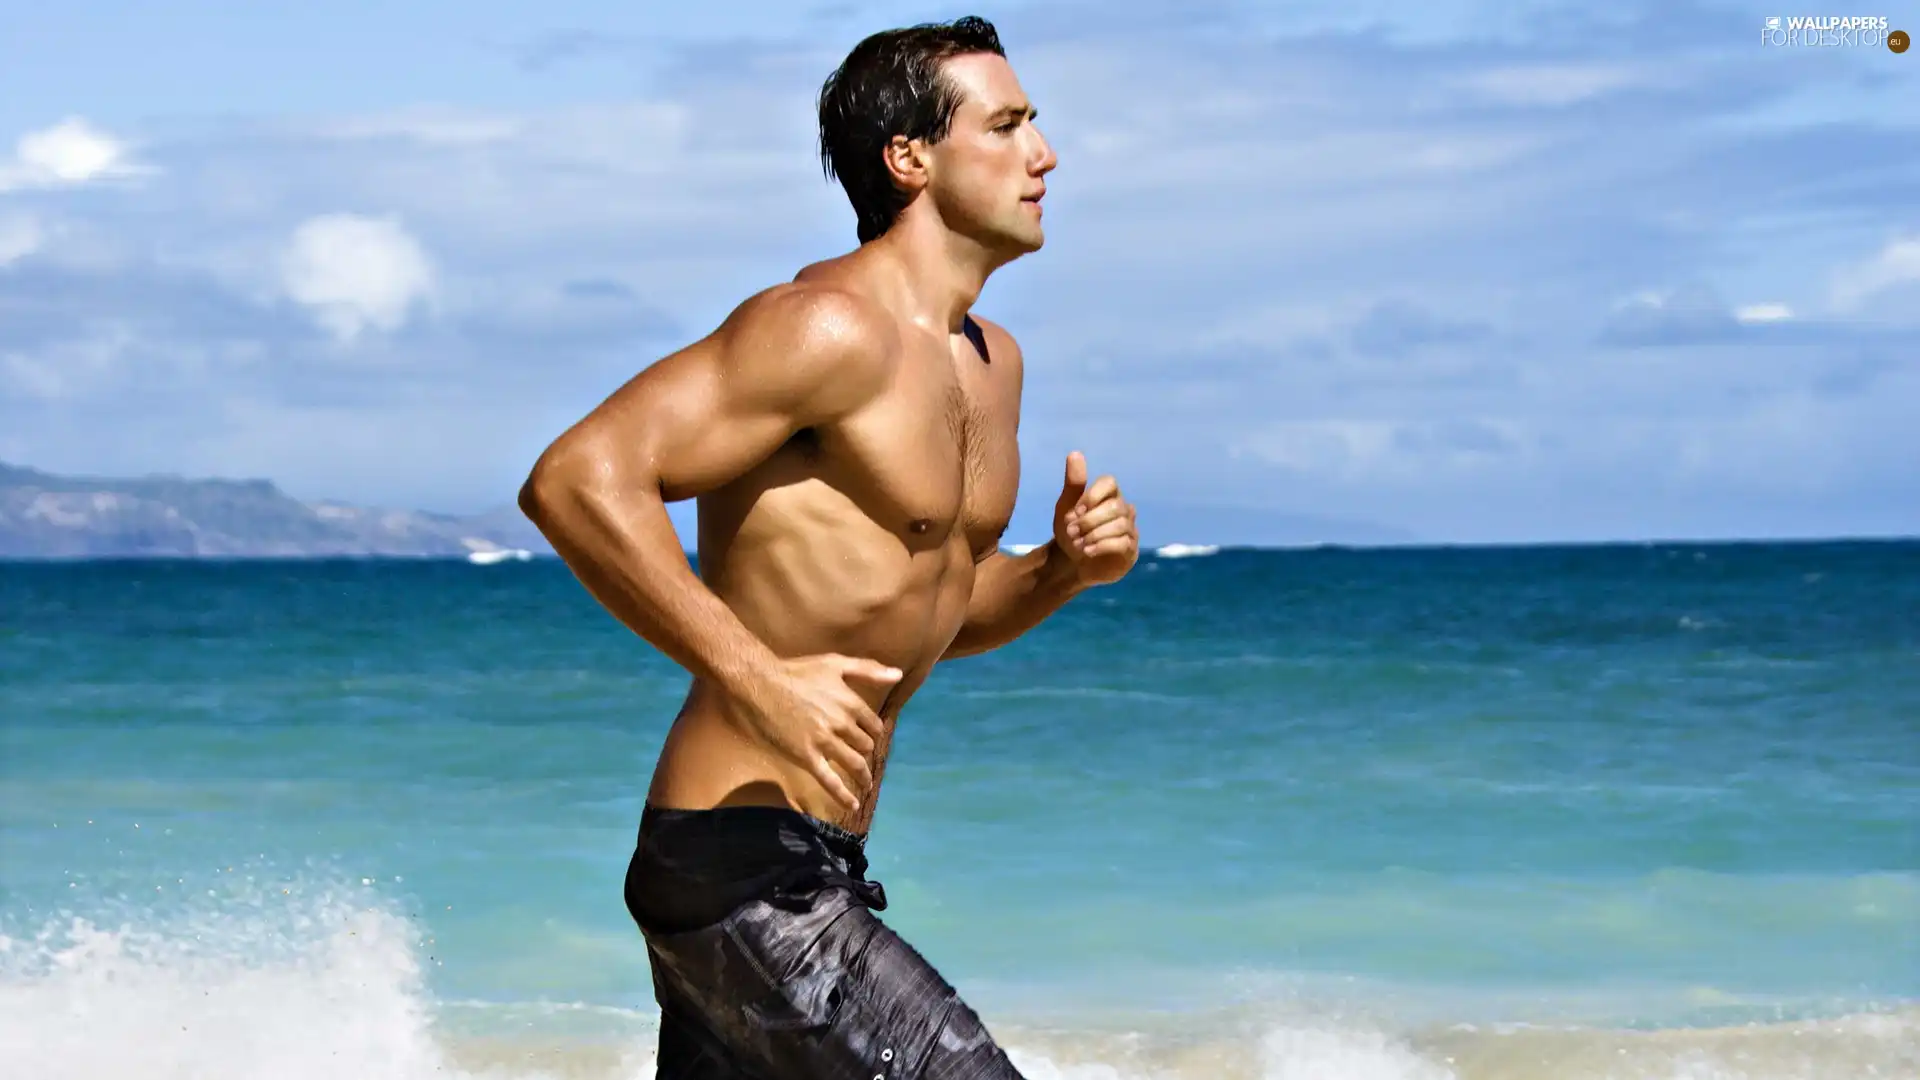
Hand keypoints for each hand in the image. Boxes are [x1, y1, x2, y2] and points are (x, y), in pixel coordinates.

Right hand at [738, 653, 900, 811]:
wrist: (760, 684)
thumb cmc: (796, 671)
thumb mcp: (835, 663)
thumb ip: (867, 670)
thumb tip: (898, 675)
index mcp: (850, 702)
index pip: (874, 725)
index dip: (874, 732)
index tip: (872, 738)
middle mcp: (842, 724)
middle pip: (865, 745)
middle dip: (867, 752)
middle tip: (864, 759)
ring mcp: (824, 742)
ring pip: (853, 763)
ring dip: (863, 776)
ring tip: (867, 784)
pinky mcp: (806, 756)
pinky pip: (829, 781)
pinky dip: (842, 796)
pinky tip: (852, 805)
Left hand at [1053, 451, 1139, 586]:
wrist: (1070, 563)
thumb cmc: (1071, 531)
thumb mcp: (1066, 507)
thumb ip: (1074, 483)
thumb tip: (1075, 453)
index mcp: (1108, 495)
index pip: (1110, 482)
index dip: (1093, 495)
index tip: (1076, 510)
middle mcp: (1123, 509)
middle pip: (1115, 507)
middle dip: (1090, 520)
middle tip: (1071, 531)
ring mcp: (1130, 529)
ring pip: (1120, 525)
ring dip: (1095, 534)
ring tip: (1078, 543)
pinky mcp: (1130, 549)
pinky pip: (1124, 542)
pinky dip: (1102, 545)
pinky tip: (1087, 551)